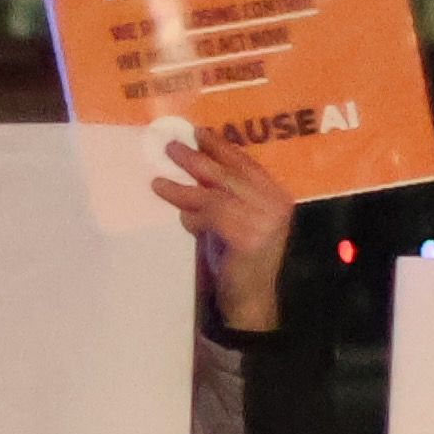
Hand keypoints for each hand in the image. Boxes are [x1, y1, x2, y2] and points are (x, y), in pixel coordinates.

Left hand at [153, 130, 297, 333]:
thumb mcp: (229, 221)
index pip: (246, 164)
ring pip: (216, 195)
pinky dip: (192, 216)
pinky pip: (213, 216)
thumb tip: (192, 168)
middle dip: (199, 158)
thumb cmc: (237, 260)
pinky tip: (182, 218)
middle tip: (171, 147)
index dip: (222, 147)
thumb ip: (218, 198)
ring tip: (158, 184)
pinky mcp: (248, 238)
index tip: (199, 133)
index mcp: (276, 196)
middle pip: (231, 174)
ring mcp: (265, 222)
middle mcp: (275, 205)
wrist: (250, 299)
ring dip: (183, 189)